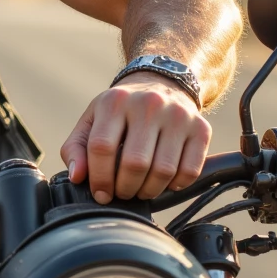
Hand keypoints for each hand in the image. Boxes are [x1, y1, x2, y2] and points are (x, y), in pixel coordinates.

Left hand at [61, 73, 211, 203]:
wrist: (162, 84)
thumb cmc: (121, 111)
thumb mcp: (92, 120)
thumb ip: (75, 148)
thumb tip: (77, 177)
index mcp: (115, 102)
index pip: (102, 148)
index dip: (99, 178)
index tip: (101, 193)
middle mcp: (149, 104)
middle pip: (135, 163)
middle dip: (125, 188)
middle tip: (122, 192)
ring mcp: (178, 116)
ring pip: (163, 171)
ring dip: (149, 191)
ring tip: (140, 189)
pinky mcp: (201, 128)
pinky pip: (190, 171)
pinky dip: (176, 185)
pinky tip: (165, 181)